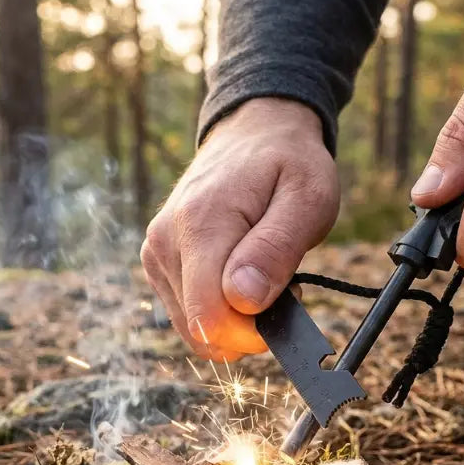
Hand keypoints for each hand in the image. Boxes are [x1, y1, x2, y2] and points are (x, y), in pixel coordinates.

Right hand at [141, 98, 338, 359]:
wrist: (253, 132)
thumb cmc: (289, 164)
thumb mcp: (307, 198)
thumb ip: (276, 249)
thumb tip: (242, 299)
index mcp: (200, 224)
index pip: (212, 318)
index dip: (253, 332)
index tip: (287, 301)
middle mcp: (165, 242)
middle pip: (201, 329)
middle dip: (247, 325)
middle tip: (279, 281)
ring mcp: (156, 254)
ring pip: (194, 328)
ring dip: (234, 317)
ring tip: (261, 270)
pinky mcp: (157, 263)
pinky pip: (189, 314)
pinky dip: (218, 308)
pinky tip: (238, 274)